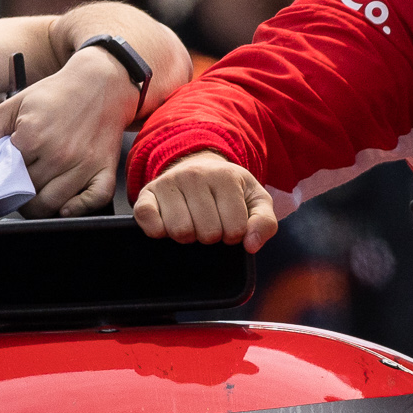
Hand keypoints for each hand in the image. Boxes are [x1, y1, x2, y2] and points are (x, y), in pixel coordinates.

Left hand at [0, 49, 143, 214]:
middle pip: (28, 194)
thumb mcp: (12, 107)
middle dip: (18, 194)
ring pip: (54, 205)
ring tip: (35, 194)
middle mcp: (59, 153)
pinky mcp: (104, 169)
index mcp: (33, 136)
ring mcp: (84, 164)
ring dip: (41, 205)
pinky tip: (65, 205)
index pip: (5, 177)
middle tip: (16, 187)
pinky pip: (92, 201)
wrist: (100, 82)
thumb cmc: (56, 94)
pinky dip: (78, 208)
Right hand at [131, 150, 278, 252]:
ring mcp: (169, 182)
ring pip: (180, 232)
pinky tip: (168, 226)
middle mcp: (195, 175)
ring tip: (192, 222)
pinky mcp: (147, 193)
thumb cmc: (230, 191)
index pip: (235, 230)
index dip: (234, 235)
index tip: (230, 222)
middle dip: (211, 236)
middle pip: (207, 233)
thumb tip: (250, 245)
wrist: (199, 167)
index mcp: (226, 177)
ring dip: (188, 236)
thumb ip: (265, 223)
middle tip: (210, 223)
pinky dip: (157, 231)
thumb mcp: (256, 201)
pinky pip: (148, 220)